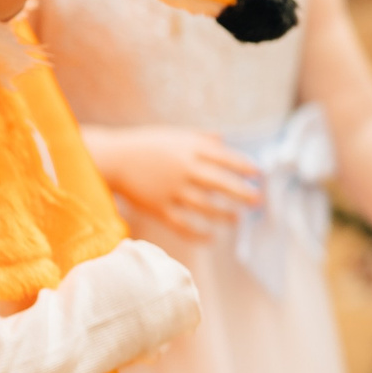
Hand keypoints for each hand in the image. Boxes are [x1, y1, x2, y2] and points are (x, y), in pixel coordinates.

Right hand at [93, 127, 261, 239]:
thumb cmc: (146, 145)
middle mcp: (184, 169)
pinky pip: (183, 224)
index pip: (225, 158)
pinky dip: (198, 233)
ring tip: (237, 220)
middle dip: (243, 193)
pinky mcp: (159, 208)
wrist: (112, 159)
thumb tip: (223, 139)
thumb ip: (200, 138)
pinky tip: (211, 237)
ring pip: (206, 206)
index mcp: (190, 149)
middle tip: (258, 201)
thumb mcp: (174, 135)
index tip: (259, 174)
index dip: (244, 167)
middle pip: (221, 183)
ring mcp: (172, 190)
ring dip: (224, 215)